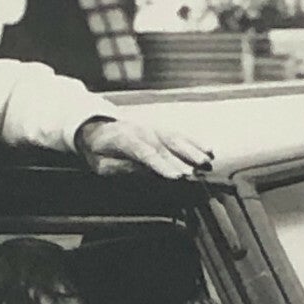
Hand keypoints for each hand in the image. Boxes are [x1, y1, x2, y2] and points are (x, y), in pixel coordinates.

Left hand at [75, 117, 213, 180]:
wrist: (96, 127)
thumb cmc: (98, 150)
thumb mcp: (101, 163)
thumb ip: (120, 167)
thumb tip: (140, 170)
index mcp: (124, 139)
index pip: (145, 153)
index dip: (161, 165)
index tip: (176, 177)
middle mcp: (141, 130)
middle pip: (164, 145)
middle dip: (182, 159)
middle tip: (196, 173)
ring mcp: (152, 128)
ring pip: (175, 137)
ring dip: (193, 149)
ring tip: (207, 161)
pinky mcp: (159, 129)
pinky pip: (179, 134)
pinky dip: (194, 141)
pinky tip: (208, 149)